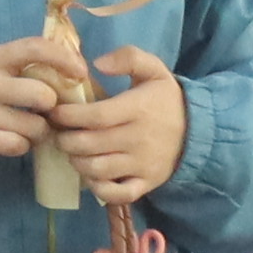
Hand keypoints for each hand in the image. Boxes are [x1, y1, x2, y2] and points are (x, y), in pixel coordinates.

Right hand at [0, 39, 79, 163]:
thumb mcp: (2, 66)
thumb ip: (33, 64)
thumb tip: (78, 72)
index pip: (35, 48)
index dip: (63, 59)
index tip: (81, 73)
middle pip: (41, 95)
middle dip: (51, 106)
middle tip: (46, 110)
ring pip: (34, 127)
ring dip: (39, 131)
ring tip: (29, 127)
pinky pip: (17, 146)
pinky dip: (21, 145)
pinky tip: (12, 139)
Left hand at [55, 46, 189, 207]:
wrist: (198, 130)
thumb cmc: (165, 99)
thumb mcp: (153, 69)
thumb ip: (128, 57)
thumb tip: (98, 63)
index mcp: (138, 109)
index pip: (96, 116)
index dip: (68, 116)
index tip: (54, 112)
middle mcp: (139, 139)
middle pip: (90, 145)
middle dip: (65, 140)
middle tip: (58, 133)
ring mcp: (143, 164)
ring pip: (98, 170)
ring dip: (77, 161)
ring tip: (72, 151)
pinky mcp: (147, 183)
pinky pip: (117, 194)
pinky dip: (98, 188)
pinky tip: (91, 175)